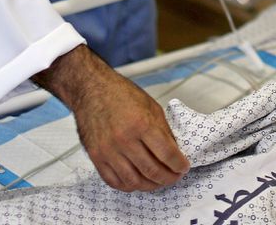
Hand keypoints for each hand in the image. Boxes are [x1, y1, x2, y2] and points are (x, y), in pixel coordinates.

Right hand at [33, 46, 188, 191]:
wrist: (92, 90)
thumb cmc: (122, 95)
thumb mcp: (151, 106)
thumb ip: (163, 131)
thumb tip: (175, 153)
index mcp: (142, 123)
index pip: (167, 154)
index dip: (179, 165)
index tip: (184, 167)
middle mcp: (124, 139)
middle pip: (152, 171)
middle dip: (168, 178)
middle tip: (175, 176)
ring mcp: (108, 150)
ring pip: (134, 181)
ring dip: (150, 186)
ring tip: (158, 181)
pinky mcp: (96, 157)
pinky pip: (114, 181)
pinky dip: (129, 186)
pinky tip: (138, 181)